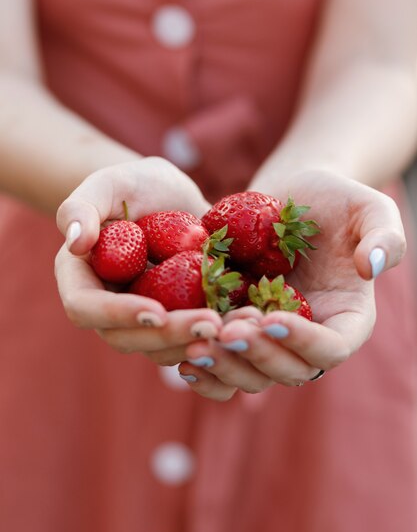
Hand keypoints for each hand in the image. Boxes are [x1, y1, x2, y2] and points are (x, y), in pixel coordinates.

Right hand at [55, 158, 222, 361]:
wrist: (169, 196)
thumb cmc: (132, 184)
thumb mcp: (109, 183)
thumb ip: (81, 206)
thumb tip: (75, 242)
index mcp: (82, 279)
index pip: (86, 308)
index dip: (118, 315)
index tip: (155, 311)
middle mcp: (109, 308)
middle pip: (128, 338)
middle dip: (170, 335)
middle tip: (211, 324)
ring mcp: (145, 318)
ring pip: (163, 348)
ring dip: (198, 344)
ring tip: (236, 327)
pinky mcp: (177, 319)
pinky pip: (192, 340)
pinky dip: (218, 339)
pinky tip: (249, 326)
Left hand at [177, 171, 405, 399]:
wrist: (288, 197)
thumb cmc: (333, 200)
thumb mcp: (368, 207)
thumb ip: (384, 234)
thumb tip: (372, 267)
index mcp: (346, 318)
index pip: (331, 347)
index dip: (304, 342)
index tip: (272, 317)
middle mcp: (308, 337)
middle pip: (287, 370)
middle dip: (256, 356)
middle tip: (227, 332)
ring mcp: (270, 337)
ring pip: (251, 374)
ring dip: (224, 367)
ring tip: (196, 346)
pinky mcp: (239, 328)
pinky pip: (223, 363)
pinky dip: (205, 370)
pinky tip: (180, 357)